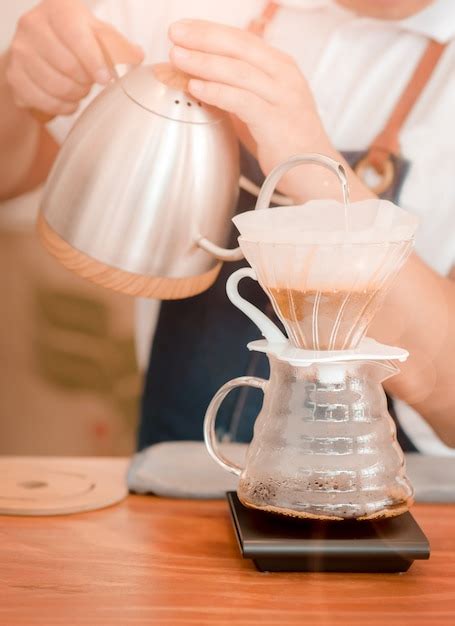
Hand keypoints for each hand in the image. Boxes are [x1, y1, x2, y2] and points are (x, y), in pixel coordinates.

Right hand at [5, 0, 143, 117]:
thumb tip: (137, 56)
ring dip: (75, 94)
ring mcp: (19, 50)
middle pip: (66, 65)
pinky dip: (61, 106)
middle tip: (91, 82)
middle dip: (85, 81)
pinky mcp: (13, 74)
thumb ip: (119, 46)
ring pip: (54, 85)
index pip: (76, 36)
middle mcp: (33, 24)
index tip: (106, 80)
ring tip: (80, 89)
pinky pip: (42, 100)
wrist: (41, 48)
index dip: (93, 62)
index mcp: (58, 9)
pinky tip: (69, 100)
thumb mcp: (99, 35)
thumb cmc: (76, 40)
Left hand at [169, 19, 331, 178]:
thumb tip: (199, 78)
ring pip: (238, 71)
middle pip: (239, 47)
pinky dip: (217, 92)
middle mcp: (284, 76)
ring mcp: (282, 97)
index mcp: (281, 66)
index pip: (242, 39)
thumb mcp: (261, 105)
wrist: (314, 169)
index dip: (209, 30)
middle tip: (174, 33)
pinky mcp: (276, 121)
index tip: (183, 27)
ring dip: (204, 62)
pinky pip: (242, 101)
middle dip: (203, 37)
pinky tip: (196, 87)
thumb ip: (237, 89)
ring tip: (177, 57)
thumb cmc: (285, 139)